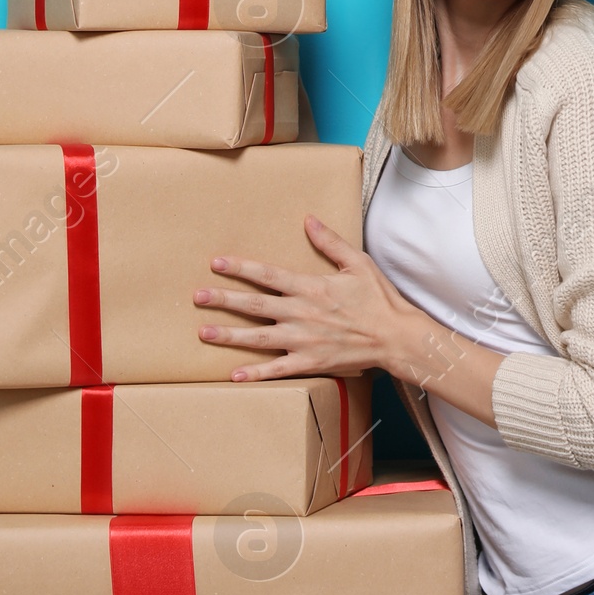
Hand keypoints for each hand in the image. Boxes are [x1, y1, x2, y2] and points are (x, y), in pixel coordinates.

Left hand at [193, 215, 504, 422]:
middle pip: (255, 305)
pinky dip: (255, 373)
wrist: (395, 337)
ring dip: (229, 335)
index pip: (267, 275)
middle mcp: (301, 313)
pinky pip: (277, 369)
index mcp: (310, 287)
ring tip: (203, 332)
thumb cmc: (379, 299)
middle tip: (198, 296)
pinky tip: (234, 375)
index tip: (217, 263)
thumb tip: (308, 219)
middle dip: (224, 300)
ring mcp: (303, 340)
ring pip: (258, 338)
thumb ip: (330, 242)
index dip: (240, 268)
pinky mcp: (310, 362)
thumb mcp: (357, 262)